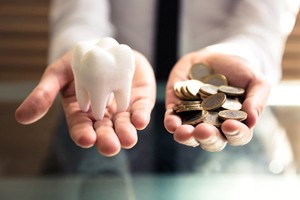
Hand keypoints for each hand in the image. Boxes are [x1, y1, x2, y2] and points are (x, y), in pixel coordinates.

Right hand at [15, 50, 155, 156]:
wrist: (104, 47)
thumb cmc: (79, 62)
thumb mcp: (58, 73)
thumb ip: (44, 93)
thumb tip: (21, 117)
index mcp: (82, 112)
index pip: (81, 127)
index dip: (83, 134)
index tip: (86, 139)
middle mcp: (103, 115)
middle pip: (104, 132)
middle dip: (107, 140)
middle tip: (110, 147)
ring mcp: (122, 108)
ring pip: (124, 125)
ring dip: (126, 133)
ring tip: (128, 139)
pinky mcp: (138, 100)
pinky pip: (140, 110)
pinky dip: (141, 116)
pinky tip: (141, 121)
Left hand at [164, 49, 270, 151]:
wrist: (216, 56)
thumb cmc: (240, 71)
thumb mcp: (255, 81)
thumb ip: (257, 100)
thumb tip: (252, 120)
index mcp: (235, 123)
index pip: (237, 136)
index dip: (235, 134)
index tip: (230, 125)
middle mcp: (214, 126)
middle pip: (211, 141)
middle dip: (207, 138)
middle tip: (204, 131)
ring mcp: (194, 119)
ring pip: (189, 136)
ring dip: (186, 137)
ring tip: (184, 132)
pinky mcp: (177, 109)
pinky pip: (172, 121)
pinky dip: (171, 123)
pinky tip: (172, 123)